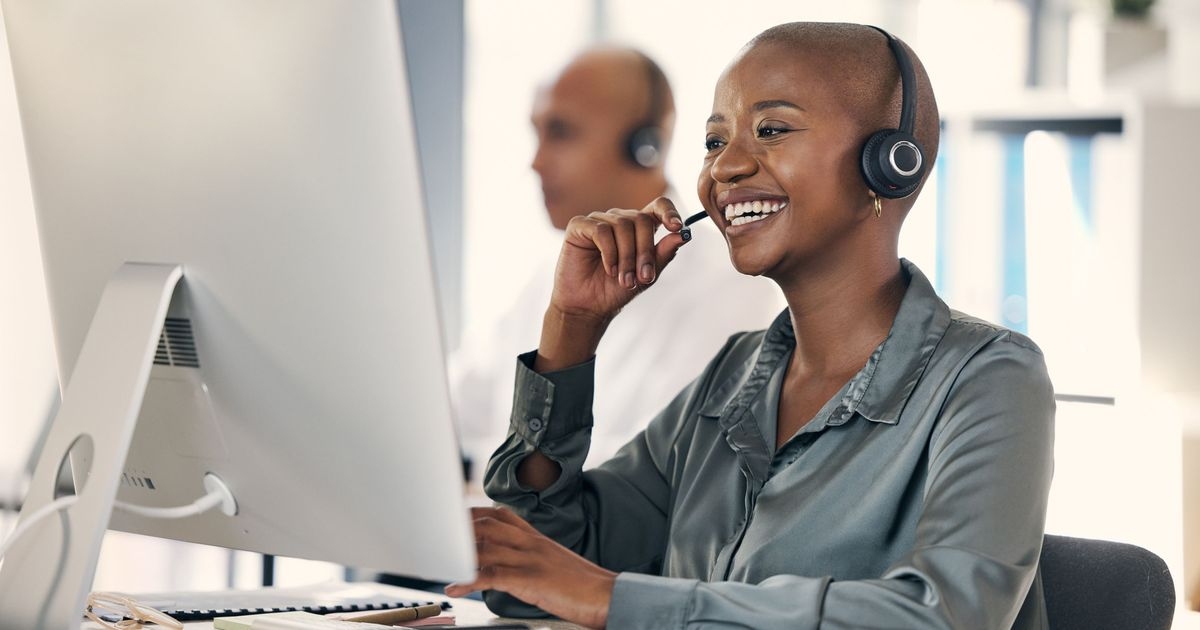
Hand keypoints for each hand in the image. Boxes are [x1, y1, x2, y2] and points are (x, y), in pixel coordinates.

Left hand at [445, 507, 615, 628]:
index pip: (499, 515)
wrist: (608, 595)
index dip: (472, 514)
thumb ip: (529, 557)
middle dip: (458, 530)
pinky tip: (457, 586)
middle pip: (487, 525)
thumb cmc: (582, 585)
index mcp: (536, 537)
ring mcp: (531, 559)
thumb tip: (504, 564)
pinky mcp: (531, 579)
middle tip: (436, 538)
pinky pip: (493, 575)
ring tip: (439, 561)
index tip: (451, 519)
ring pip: (486, 546)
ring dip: (458, 554)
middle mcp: (531, 542)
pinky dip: (470, 579)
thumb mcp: (552, 563)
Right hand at [535, 198, 687, 371]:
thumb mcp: (647, 275)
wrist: (588, 307)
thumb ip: (664, 253)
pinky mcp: (580, 225)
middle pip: (642, 219)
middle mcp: (619, 219)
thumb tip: (685, 234)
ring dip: (627, 257)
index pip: (657, 207)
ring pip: (622, 225)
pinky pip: (602, 230)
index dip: (669, 212)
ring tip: (624, 280)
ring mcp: (599, 220)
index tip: (677, 227)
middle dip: (645, 251)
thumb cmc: (616, 290)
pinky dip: (609, 252)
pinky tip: (610, 269)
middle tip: (644, 277)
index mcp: (638, 228)